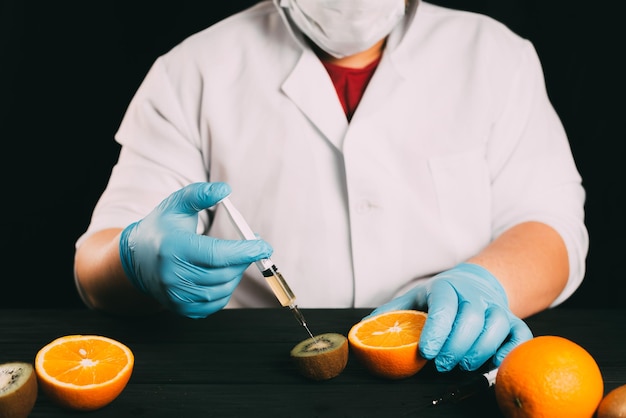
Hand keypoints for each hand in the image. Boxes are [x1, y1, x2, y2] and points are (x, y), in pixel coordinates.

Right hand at [119, 182, 271, 317]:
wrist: (136, 259)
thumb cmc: (161, 227)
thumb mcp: (177, 204)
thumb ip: (200, 194)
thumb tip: (225, 189)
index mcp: (173, 248)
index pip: (217, 254)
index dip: (245, 251)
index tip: (264, 246)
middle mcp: (172, 275)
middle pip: (223, 273)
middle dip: (244, 260)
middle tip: (252, 247)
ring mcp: (175, 295)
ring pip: (222, 290)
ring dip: (236, 274)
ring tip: (234, 258)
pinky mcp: (181, 308)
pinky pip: (215, 304)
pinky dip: (225, 289)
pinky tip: (222, 273)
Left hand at [368, 263, 532, 371]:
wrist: (476, 284)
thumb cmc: (441, 297)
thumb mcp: (415, 298)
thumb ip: (392, 312)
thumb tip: (363, 326)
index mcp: (448, 287)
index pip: (445, 304)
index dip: (437, 329)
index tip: (426, 352)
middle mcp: (475, 295)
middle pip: (473, 318)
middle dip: (456, 346)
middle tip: (441, 364)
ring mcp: (497, 307)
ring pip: (497, 326)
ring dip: (479, 351)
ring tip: (461, 365)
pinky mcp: (513, 321)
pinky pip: (521, 336)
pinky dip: (511, 351)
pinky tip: (494, 364)